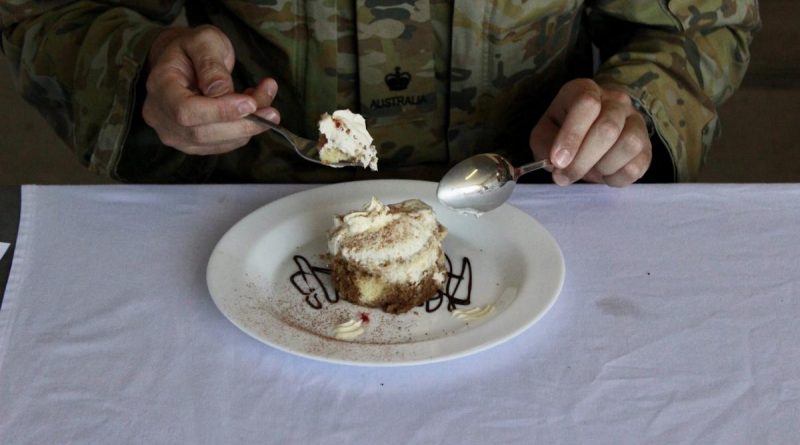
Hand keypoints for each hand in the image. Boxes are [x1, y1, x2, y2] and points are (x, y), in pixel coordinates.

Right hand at [142, 26, 279, 154]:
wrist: (184, 61)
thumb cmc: (194, 48)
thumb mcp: (204, 41)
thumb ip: (211, 63)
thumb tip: (222, 91)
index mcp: (160, 86)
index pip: (186, 111)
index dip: (220, 111)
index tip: (251, 103)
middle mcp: (161, 116)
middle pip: (202, 133)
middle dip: (243, 123)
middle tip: (273, 110)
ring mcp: (175, 134)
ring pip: (217, 142)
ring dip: (249, 127)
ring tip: (266, 101)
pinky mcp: (193, 144)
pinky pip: (224, 145)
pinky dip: (244, 130)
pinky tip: (253, 110)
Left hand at [530, 78, 651, 186]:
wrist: (587, 136)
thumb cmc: (561, 132)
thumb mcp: (544, 135)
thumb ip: (546, 147)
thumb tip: (560, 167)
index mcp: (586, 90)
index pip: (587, 104)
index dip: (572, 136)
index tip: (558, 161)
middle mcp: (616, 100)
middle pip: (608, 128)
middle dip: (583, 160)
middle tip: (565, 176)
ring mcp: (635, 121)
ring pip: (629, 145)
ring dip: (602, 167)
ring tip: (589, 170)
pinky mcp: (647, 146)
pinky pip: (638, 166)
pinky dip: (617, 178)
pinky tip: (604, 174)